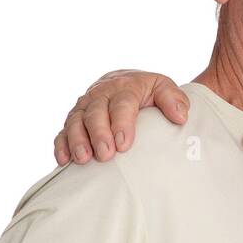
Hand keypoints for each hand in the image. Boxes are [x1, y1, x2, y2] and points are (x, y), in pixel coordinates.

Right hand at [54, 70, 186, 164]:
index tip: (124, 144)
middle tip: (105, 155)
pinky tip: (64, 160)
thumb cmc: (149, 91)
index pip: (122, 103)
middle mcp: (100, 94)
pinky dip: (61, 144)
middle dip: (98, 134)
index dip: (121, 123)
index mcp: (125, 86)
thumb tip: (181, 117)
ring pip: (75, 121)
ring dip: (77, 140)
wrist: (127, 81)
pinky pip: (63, 130)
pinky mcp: (74, 118)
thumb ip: (174, 99)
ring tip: (84, 159)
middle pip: (95, 113)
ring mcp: (84, 106)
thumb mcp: (165, 88)